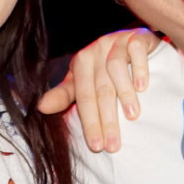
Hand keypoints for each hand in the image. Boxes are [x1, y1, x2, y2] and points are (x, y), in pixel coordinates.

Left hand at [37, 28, 158, 152]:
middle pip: (100, 88)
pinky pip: (136, 50)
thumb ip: (65, 95)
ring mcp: (116, 41)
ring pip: (116, 68)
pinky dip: (139, 68)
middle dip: (106, 119)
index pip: (83, 96)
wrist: (132, 41)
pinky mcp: (136, 36)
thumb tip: (40, 107)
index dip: (89, 122)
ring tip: (132, 117)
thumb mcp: (83, 81)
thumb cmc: (105, 67)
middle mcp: (96, 50)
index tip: (96, 146)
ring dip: (124, 94)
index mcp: (81, 62)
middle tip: (113, 144)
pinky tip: (143, 87)